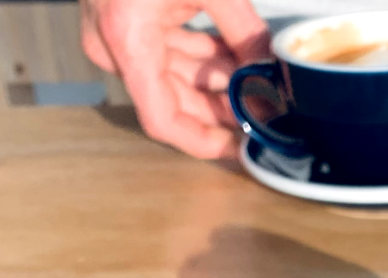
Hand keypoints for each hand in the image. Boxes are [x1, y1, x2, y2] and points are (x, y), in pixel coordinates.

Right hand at [81, 0, 269, 158]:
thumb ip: (244, 32)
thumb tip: (273, 72)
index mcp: (127, 37)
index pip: (163, 119)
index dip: (205, 142)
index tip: (240, 148)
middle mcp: (114, 43)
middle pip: (174, 100)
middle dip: (222, 109)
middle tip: (264, 116)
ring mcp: (117, 32)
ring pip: (174, 78)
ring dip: (217, 84)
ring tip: (259, 88)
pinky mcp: (127, 18)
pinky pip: (167, 53)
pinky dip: (203, 59)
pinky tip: (236, 62)